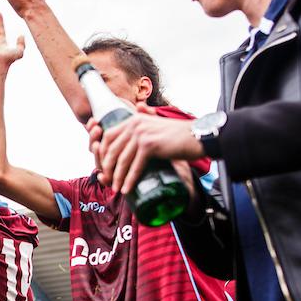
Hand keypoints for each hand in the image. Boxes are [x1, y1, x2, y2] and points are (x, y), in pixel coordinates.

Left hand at [87, 104, 204, 194]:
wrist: (197, 136)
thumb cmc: (178, 136)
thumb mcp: (156, 126)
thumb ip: (145, 124)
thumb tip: (138, 111)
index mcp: (134, 119)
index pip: (109, 136)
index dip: (103, 153)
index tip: (104, 167)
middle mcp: (135, 124)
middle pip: (112, 149)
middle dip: (108, 168)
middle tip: (108, 182)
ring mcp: (141, 133)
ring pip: (123, 160)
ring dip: (117, 177)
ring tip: (116, 189)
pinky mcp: (150, 145)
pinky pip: (135, 166)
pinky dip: (129, 180)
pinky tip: (126, 189)